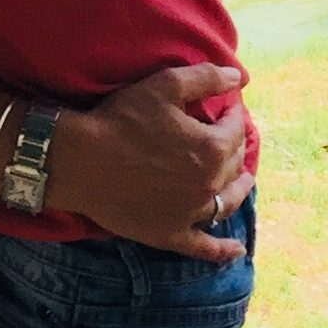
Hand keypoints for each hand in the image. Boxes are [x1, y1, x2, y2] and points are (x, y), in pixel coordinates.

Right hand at [48, 64, 252, 265]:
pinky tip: (236, 249)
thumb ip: (205, 78)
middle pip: (233, 165)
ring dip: (238, 189)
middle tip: (226, 136)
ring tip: (244, 181)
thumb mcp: (165, 85)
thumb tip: (238, 77)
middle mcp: (207, 186)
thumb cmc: (124, 119)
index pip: (235, 130)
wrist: (83, 161)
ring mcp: (190, 215)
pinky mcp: (170, 236)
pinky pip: (204, 247)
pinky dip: (223, 250)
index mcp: (211, 149)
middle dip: (234, 147)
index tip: (225, 108)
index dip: (232, 115)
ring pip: (226, 203)